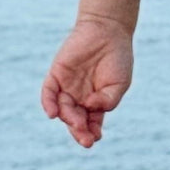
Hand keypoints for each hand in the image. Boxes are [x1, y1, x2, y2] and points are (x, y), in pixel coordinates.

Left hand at [41, 18, 133, 147]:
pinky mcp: (56, 74)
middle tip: (85, 139)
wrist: (108, 30)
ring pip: (63, 109)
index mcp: (95, 101)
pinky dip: (49, 104)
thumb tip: (90, 108)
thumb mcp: (121, 83)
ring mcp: (67, 86)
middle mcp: (79, 97)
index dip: (90, 132)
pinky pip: (48, 93)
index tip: (95, 138)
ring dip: (69, 119)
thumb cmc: (118, 57)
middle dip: (79, 131)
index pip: (90, 122)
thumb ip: (109, 101)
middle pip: (75, 119)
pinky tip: (53, 113)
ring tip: (77, 123)